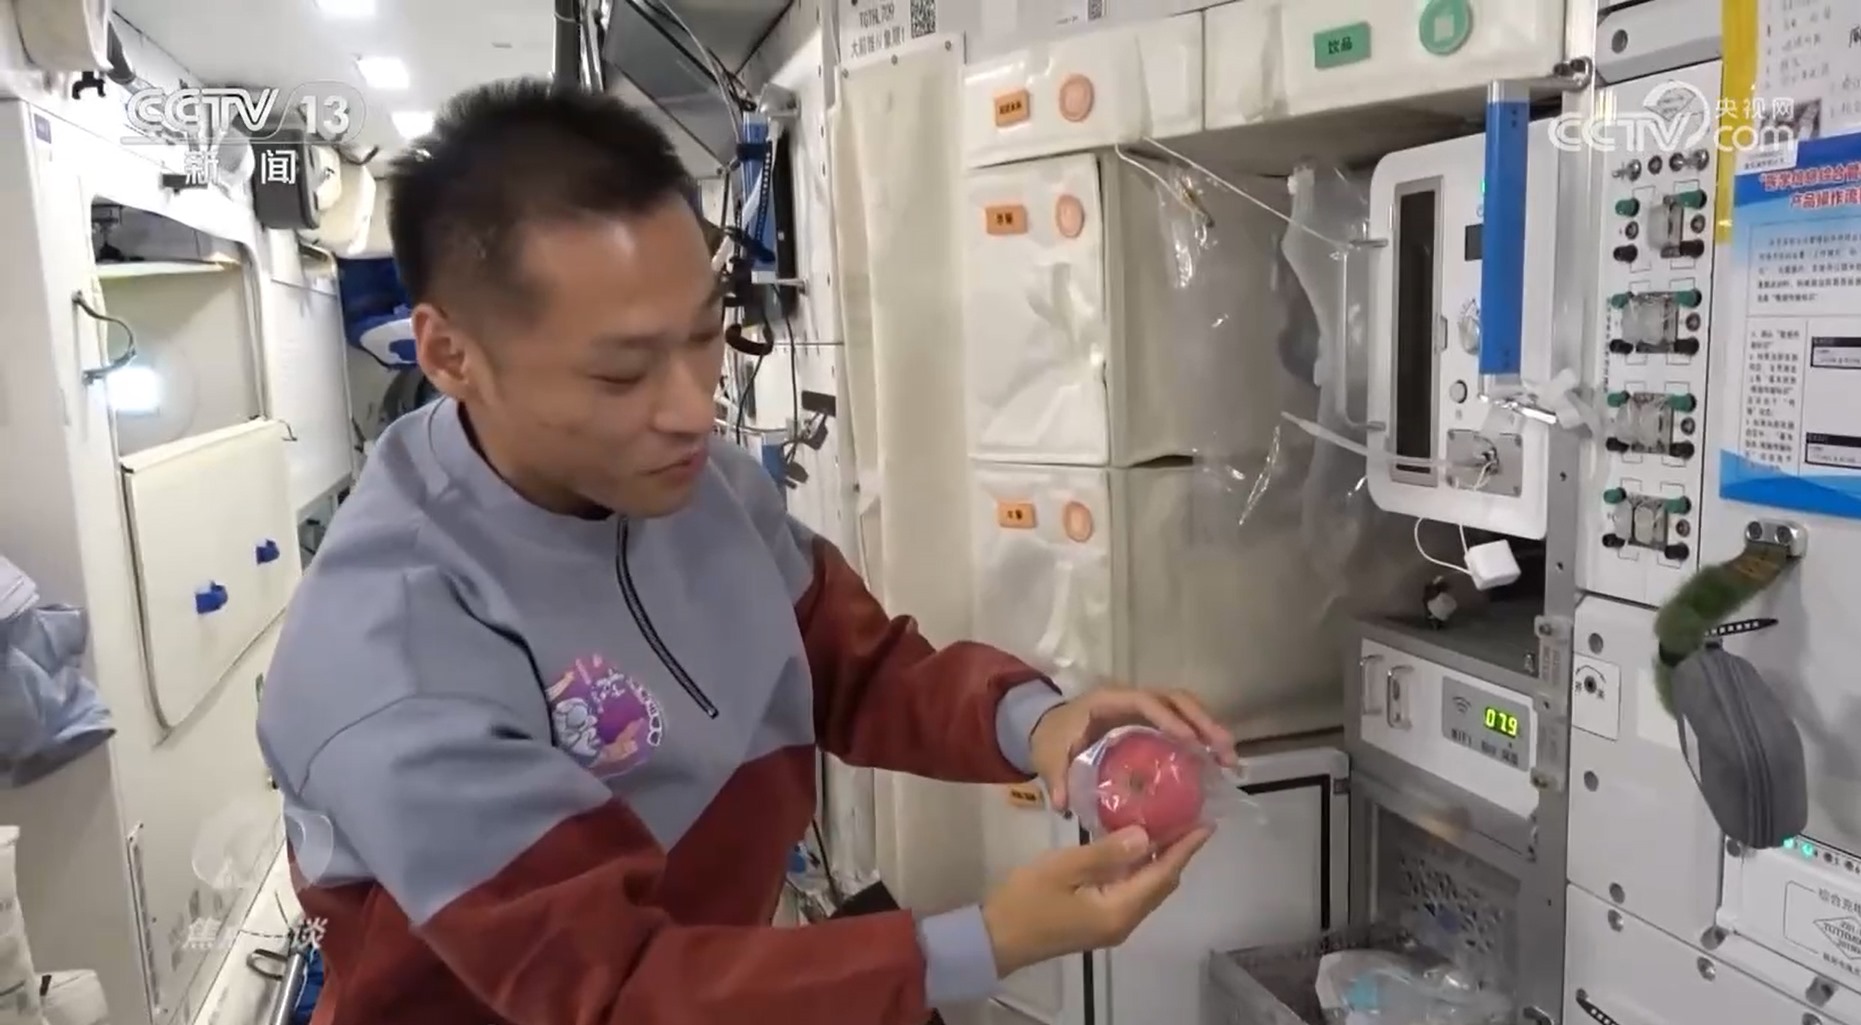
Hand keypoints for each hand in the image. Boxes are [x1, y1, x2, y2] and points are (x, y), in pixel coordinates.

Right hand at [981, 825, 1212, 975]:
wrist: (995, 939)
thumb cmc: (1027, 901)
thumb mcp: (1064, 868)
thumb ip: (1107, 852)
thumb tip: (1146, 836)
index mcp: (1120, 909)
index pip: (1163, 874)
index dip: (1185, 848)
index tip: (1206, 823)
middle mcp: (1124, 921)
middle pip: (1160, 884)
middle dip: (1177, 852)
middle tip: (1188, 817)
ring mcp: (1111, 925)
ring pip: (1146, 889)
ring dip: (1159, 860)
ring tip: (1166, 825)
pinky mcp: (1097, 922)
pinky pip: (1130, 892)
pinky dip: (1139, 869)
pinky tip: (1132, 847)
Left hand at [1028, 688, 1237, 813]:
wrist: (1048, 728)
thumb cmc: (1053, 739)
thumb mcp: (1049, 758)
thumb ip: (1056, 779)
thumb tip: (1063, 804)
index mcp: (1108, 701)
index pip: (1144, 702)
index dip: (1169, 718)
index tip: (1190, 741)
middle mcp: (1132, 698)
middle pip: (1176, 700)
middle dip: (1204, 723)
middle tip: (1225, 753)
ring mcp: (1146, 707)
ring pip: (1187, 708)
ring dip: (1210, 730)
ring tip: (1230, 761)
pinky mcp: (1154, 721)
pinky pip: (1184, 722)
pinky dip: (1202, 739)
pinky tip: (1217, 765)